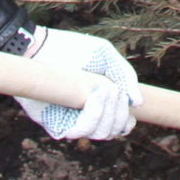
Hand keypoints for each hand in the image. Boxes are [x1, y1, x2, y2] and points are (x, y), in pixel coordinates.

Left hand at [15, 25, 140, 140]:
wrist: (42, 46)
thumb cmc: (73, 49)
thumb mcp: (106, 56)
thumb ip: (125, 76)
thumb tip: (137, 104)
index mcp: (99, 104)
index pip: (117, 126)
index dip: (126, 122)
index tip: (130, 110)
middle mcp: (84, 116)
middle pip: (110, 132)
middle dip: (118, 113)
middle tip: (114, 90)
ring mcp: (70, 120)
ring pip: (97, 133)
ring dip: (107, 113)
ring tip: (105, 89)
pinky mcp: (54, 123)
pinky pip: (78, 131)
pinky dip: (92, 115)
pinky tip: (94, 95)